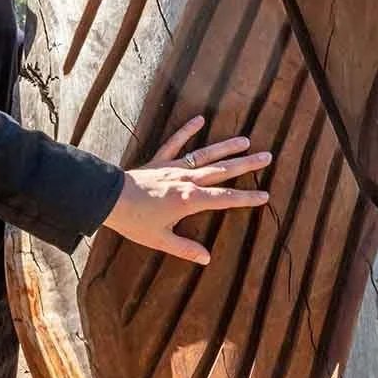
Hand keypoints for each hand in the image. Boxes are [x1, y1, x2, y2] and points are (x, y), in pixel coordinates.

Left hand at [108, 116, 272, 263]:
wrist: (109, 199)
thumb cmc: (134, 221)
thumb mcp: (160, 240)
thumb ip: (185, 249)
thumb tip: (206, 258)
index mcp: (190, 200)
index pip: (225, 199)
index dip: (247, 198)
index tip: (265, 195)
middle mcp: (187, 180)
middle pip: (223, 170)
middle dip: (247, 164)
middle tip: (267, 156)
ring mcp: (174, 168)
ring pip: (206, 154)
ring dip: (227, 147)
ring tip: (246, 140)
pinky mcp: (160, 161)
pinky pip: (175, 143)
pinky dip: (187, 130)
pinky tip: (200, 119)